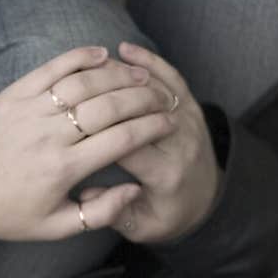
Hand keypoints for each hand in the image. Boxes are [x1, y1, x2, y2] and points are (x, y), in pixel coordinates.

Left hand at [0, 45, 176, 241]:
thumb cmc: (10, 215)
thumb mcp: (56, 227)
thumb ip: (100, 212)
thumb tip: (134, 189)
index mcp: (63, 170)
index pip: (122, 140)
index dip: (152, 127)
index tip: (170, 122)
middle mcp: (48, 136)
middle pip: (109, 106)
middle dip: (143, 98)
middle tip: (162, 95)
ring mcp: (29, 111)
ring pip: (84, 83)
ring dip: (117, 75)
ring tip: (140, 75)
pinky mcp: (12, 95)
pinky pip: (51, 69)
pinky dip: (79, 57)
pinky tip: (102, 55)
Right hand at [78, 41, 222, 243]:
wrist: (206, 200)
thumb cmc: (167, 215)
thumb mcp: (142, 227)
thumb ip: (115, 214)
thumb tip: (88, 193)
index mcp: (165, 173)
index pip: (129, 146)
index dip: (99, 131)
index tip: (71, 123)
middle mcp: (181, 143)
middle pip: (143, 110)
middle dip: (110, 94)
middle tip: (78, 84)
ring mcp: (190, 122)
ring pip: (157, 88)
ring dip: (126, 74)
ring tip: (95, 64)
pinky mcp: (193, 108)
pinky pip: (173, 78)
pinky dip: (150, 61)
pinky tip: (125, 50)